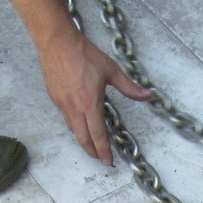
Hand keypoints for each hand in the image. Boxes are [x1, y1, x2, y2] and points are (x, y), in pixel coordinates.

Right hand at [35, 25, 150, 163]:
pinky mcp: (54, 97)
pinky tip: (80, 122)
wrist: (56, 41)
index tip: (108, 160)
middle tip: (100, 157)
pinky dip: (74, 125)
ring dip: (83, 139)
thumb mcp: (111, 70)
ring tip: (91, 142)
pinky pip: (65, 117)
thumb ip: (129, 87)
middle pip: (83, 138)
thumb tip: (147, 94)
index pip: (98, 135)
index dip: (103, 150)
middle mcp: (74, 107)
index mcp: (89, 103)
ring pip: (73, 129)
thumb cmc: (83, 54)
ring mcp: (62, 103)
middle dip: (92, 151)